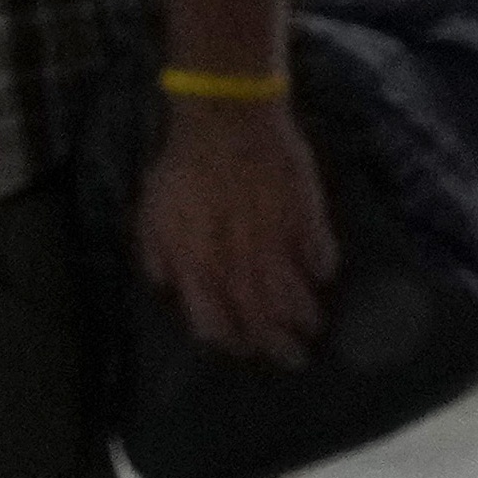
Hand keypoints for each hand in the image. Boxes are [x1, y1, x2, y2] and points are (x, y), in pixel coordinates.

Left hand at [139, 100, 333, 363]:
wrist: (226, 120)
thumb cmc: (184, 167)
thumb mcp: (152, 214)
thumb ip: (159, 255)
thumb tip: (169, 288)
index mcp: (198, 266)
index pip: (217, 323)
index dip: (232, 340)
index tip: (245, 348)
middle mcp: (238, 263)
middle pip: (260, 317)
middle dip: (277, 343)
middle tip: (293, 357)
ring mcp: (276, 241)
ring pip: (292, 293)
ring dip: (303, 315)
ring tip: (314, 327)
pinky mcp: (306, 215)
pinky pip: (319, 251)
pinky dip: (322, 267)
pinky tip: (325, 275)